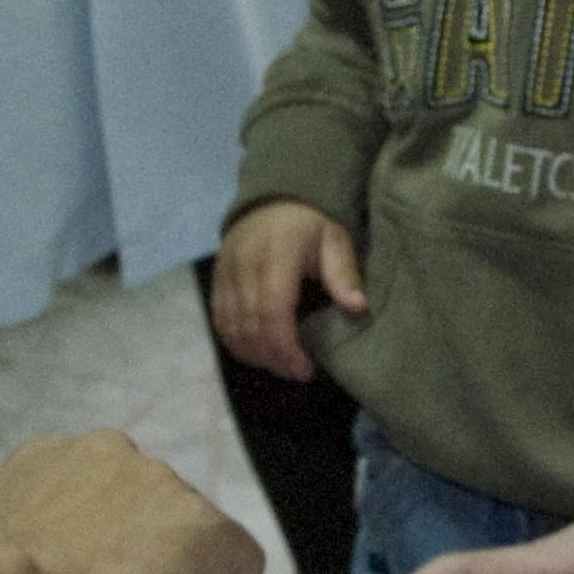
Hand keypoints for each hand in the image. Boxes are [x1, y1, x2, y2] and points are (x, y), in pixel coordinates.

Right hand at [210, 199, 364, 380]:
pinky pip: (219, 321)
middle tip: (298, 372)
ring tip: (282, 365)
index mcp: (276, 254)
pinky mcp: (216, 280)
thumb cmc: (310, 225)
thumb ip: (343, 272)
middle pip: (250, 326)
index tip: (305, 368)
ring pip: (231, 328)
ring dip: (255, 355)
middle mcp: (244, 264)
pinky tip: (259, 352)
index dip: (286, 347)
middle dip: (274, 358)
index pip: (272, 311)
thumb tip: (357, 306)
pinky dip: (236, 343)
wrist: (272, 200)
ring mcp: (225, 273)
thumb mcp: (335, 239)